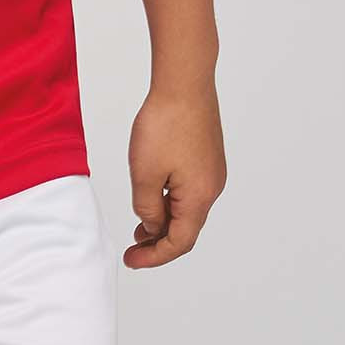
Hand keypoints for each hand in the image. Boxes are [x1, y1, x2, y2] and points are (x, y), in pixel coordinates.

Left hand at [125, 82, 225, 268]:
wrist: (184, 84)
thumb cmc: (166, 124)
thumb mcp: (145, 175)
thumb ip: (147, 208)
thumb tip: (152, 225)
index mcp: (199, 197)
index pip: (179, 242)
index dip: (154, 257)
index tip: (132, 260)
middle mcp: (212, 188)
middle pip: (186, 229)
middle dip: (159, 243)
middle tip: (133, 249)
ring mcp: (212, 172)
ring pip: (188, 209)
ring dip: (164, 222)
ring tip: (139, 227)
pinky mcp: (207, 158)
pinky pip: (190, 191)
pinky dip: (171, 203)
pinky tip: (154, 198)